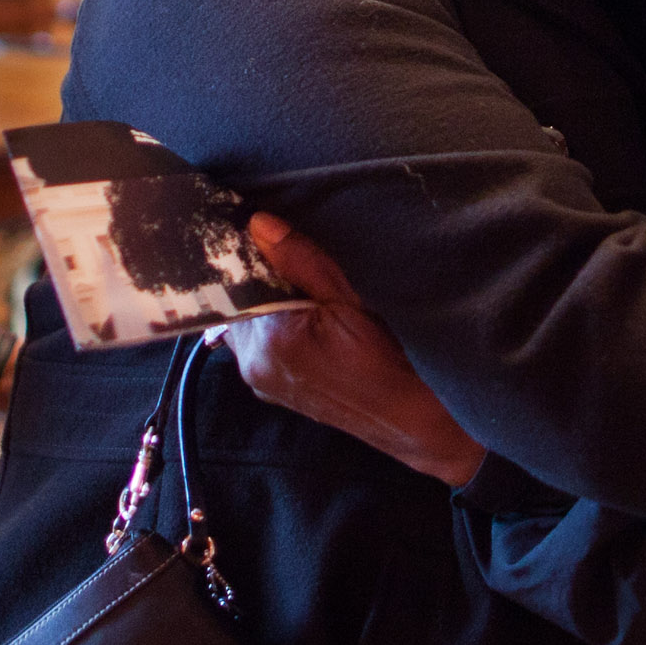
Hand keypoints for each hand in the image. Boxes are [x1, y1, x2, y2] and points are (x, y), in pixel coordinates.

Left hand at [224, 213, 483, 487]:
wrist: (412, 419)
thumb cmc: (390, 359)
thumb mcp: (351, 298)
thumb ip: (301, 260)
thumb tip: (259, 224)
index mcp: (268, 340)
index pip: (233, 282)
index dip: (249, 256)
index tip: (265, 234)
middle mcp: (252, 365)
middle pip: (236, 303)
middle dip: (257, 279)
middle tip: (292, 260)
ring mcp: (261, 382)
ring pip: (246, 324)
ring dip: (266, 303)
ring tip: (305, 290)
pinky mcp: (273, 391)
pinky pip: (259, 345)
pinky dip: (273, 325)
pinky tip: (306, 319)